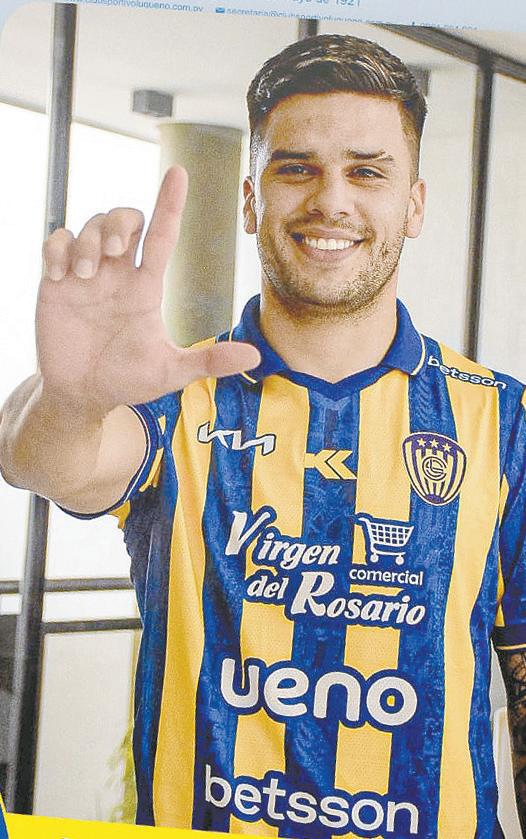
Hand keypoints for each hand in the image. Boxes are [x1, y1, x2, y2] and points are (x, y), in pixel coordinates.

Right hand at [38, 166, 260, 412]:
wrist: (82, 394)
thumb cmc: (126, 380)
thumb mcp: (169, 372)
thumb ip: (208, 362)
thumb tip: (256, 355)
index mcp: (146, 287)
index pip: (161, 234)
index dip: (170, 203)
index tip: (179, 173)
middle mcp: (119, 274)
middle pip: (124, 219)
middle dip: (120, 222)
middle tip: (116, 252)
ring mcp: (87, 276)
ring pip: (90, 226)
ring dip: (89, 242)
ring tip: (84, 276)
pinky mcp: (57, 282)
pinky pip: (55, 241)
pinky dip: (57, 248)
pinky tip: (59, 274)